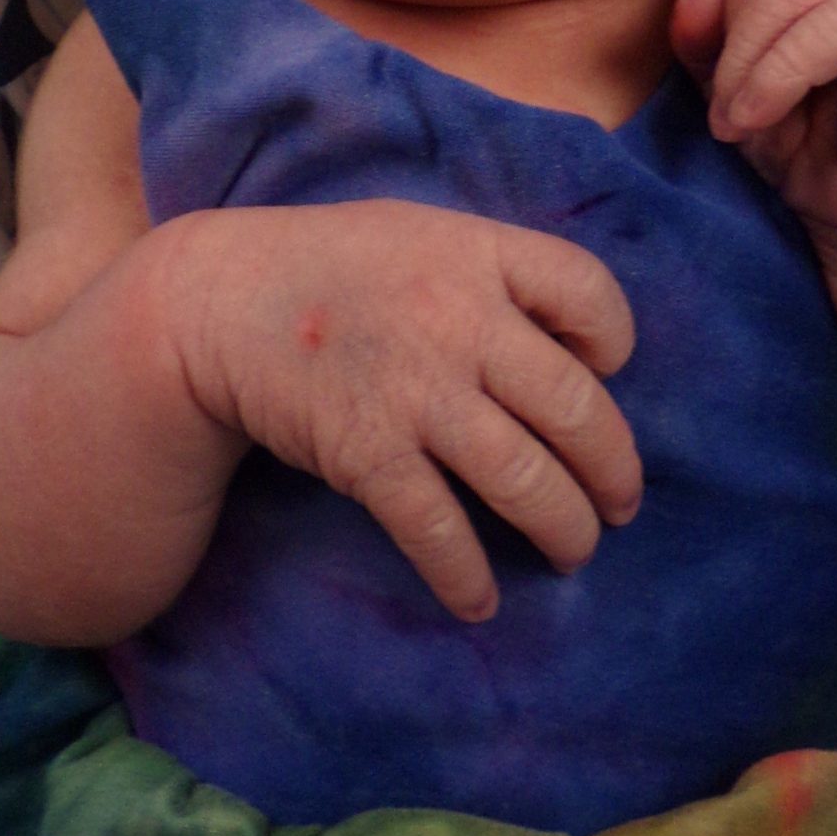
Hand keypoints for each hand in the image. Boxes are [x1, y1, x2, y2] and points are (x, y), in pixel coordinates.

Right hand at [170, 200, 641, 622]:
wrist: (216, 300)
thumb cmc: (332, 266)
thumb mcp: (421, 234)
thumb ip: (495, 274)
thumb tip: (575, 345)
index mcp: (478, 254)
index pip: (590, 292)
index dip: (614, 341)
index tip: (609, 373)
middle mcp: (459, 320)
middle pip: (576, 407)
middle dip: (612, 471)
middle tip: (620, 504)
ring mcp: (414, 389)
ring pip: (524, 479)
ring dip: (564, 529)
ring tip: (573, 551)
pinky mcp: (367, 451)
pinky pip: (437, 528)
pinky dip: (466, 574)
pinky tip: (479, 600)